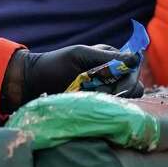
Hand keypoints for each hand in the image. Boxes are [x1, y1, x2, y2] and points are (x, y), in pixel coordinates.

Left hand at [0, 44, 138, 113]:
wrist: (32, 84)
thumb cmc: (53, 65)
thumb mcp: (79, 55)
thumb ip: (106, 57)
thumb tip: (135, 58)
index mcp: (108, 58)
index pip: (132, 69)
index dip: (129, 79)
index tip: (117, 88)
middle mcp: (110, 74)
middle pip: (133, 87)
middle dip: (120, 92)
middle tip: (100, 95)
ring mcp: (104, 92)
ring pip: (124, 101)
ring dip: (111, 102)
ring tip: (92, 99)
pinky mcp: (96, 106)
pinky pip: (110, 111)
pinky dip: (104, 110)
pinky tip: (91, 108)